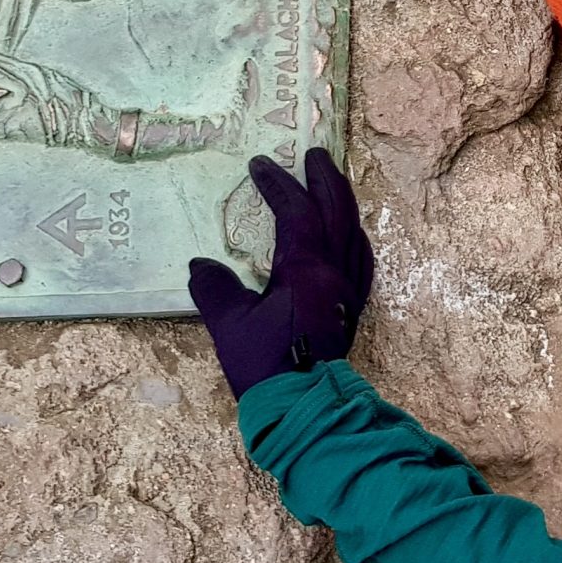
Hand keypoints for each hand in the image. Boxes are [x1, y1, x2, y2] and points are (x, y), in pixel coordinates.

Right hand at [187, 148, 375, 397]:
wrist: (304, 408)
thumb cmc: (266, 367)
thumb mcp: (230, 327)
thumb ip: (216, 290)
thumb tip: (201, 266)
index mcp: (306, 270)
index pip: (297, 212)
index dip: (279, 185)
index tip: (261, 165)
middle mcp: (334, 273)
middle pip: (337, 212)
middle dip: (325, 180)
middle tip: (314, 154)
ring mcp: (347, 291)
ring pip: (352, 232)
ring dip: (342, 203)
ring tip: (330, 184)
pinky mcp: (351, 308)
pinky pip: (360, 259)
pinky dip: (353, 236)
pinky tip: (349, 235)